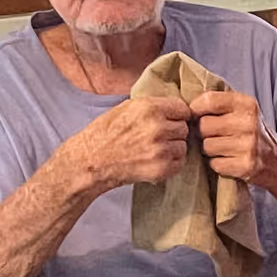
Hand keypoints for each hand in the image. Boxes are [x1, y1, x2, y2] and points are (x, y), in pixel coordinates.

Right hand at [66, 97, 195, 191]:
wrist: (93, 160)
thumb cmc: (107, 132)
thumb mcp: (127, 107)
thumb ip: (153, 106)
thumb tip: (174, 107)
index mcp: (150, 108)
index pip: (182, 108)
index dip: (178, 114)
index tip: (172, 119)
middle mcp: (158, 128)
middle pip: (184, 128)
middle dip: (174, 132)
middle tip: (159, 136)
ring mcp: (161, 150)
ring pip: (183, 146)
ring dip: (173, 148)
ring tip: (156, 149)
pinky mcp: (162, 169)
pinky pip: (179, 163)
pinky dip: (171, 163)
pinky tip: (156, 160)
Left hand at [188, 89, 276, 187]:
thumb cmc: (253, 133)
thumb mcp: (243, 110)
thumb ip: (220, 103)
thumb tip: (187, 105)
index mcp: (246, 104)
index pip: (210, 100)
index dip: (196, 109)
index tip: (196, 115)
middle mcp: (248, 123)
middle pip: (204, 126)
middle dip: (204, 133)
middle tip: (215, 136)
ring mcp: (248, 145)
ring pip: (207, 146)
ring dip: (210, 150)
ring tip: (224, 149)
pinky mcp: (246, 166)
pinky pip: (215, 164)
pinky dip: (218, 164)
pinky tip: (229, 161)